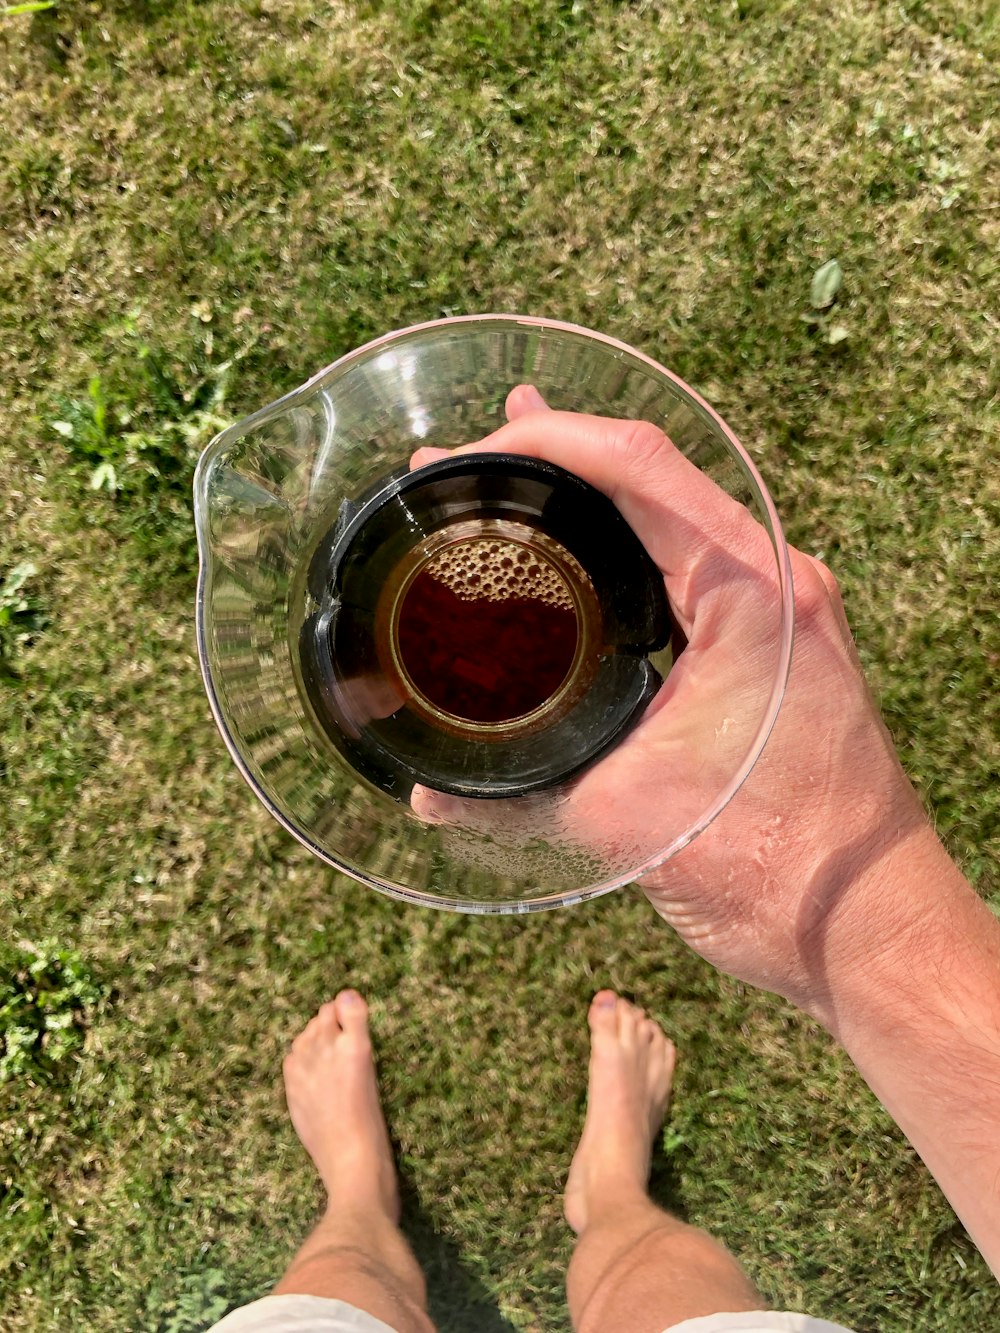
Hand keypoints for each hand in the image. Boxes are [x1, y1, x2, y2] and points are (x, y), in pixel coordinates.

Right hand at [412, 388, 931, 1016]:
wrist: (868, 930)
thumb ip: (516, 793)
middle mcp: (775, 581)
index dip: (543, 441)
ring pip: (666, 519)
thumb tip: (431, 792)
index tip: (465, 458)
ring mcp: (778, 610)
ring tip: (497, 474)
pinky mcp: (769, 647)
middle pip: (647, 478)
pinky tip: (571, 549)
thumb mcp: (625, 817)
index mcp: (753, 591)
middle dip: (545, 462)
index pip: (638, 467)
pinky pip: (683, 571)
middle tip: (452, 464)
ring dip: (581, 500)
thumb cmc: (780, 869)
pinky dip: (619, 551)